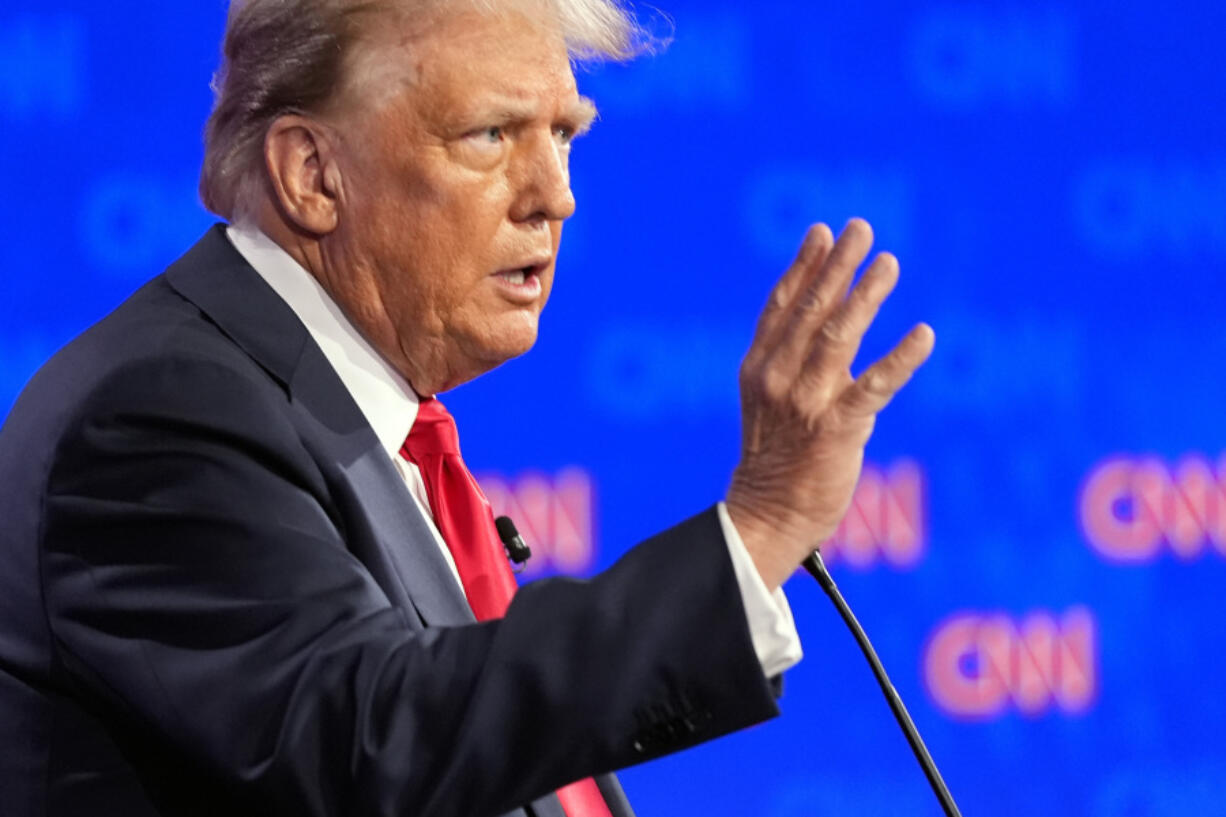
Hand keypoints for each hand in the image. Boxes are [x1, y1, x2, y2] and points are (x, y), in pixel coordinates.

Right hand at [726, 219, 934, 589]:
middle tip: (861, 229)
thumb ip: (798, 360)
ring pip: (838, 338)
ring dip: (865, 297)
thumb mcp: (773, 400)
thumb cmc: (778, 458)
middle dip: (837, 267)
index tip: (823, 232)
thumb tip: (837, 316)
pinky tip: (924, 334)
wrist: (769, 514)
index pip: (781, 306)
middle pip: (810, 311)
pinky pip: (874, 386)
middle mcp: (777, 378)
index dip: (804, 266)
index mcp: (758, 367)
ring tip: (889, 263)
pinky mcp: (836, 429)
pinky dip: (901, 359)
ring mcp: (805, 403)